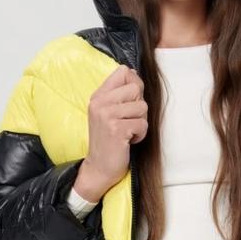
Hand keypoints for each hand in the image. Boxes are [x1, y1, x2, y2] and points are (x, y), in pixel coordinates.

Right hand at [83, 64, 147, 191]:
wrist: (98, 167)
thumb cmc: (108, 140)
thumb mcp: (107, 112)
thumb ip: (119, 93)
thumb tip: (133, 72)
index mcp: (98, 96)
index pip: (123, 71)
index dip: (134, 84)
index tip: (130, 102)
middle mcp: (100, 103)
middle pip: (136, 88)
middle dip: (139, 106)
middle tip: (127, 121)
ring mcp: (107, 116)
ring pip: (142, 107)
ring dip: (140, 122)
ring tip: (127, 131)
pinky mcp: (116, 129)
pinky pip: (143, 124)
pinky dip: (140, 135)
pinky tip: (128, 141)